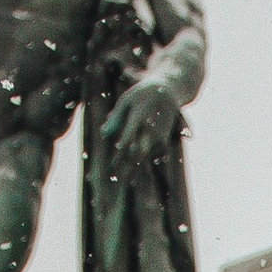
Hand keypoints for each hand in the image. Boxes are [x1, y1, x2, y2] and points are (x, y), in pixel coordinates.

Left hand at [102, 69, 178, 183]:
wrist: (168, 91)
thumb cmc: (141, 95)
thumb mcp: (126, 101)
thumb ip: (115, 118)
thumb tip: (103, 134)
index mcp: (139, 118)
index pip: (127, 140)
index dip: (120, 155)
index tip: (112, 168)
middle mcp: (151, 129)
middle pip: (138, 153)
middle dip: (128, 167)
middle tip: (117, 180)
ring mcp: (159, 136)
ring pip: (144, 156)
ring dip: (133, 166)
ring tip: (121, 178)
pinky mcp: (163, 141)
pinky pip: (150, 155)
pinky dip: (141, 159)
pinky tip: (131, 164)